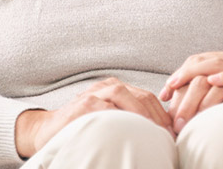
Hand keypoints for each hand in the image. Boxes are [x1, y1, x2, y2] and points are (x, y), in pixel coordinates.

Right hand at [15, 78, 171, 157]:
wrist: (48, 131)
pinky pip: (103, 107)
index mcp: (117, 90)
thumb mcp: (109, 119)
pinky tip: (128, 129)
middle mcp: (107, 87)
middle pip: (140, 95)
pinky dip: (117, 116)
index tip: (174, 131)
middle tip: (169, 135)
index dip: (163, 114)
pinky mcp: (82, 104)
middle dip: (158, 115)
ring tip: (153, 131)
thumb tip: (159, 134)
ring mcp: (94, 94)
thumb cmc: (82, 127)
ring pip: (123, 95)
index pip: (148, 97)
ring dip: (142, 113)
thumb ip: (129, 119)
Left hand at [161, 50, 222, 140]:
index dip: (179, 75)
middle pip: (202, 61)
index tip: (164, 93)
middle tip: (165, 91)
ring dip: (194, 77)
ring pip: (216, 65)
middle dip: (180, 75)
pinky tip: (211, 82)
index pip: (198, 62)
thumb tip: (192, 108)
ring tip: (177, 86)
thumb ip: (219, 97)